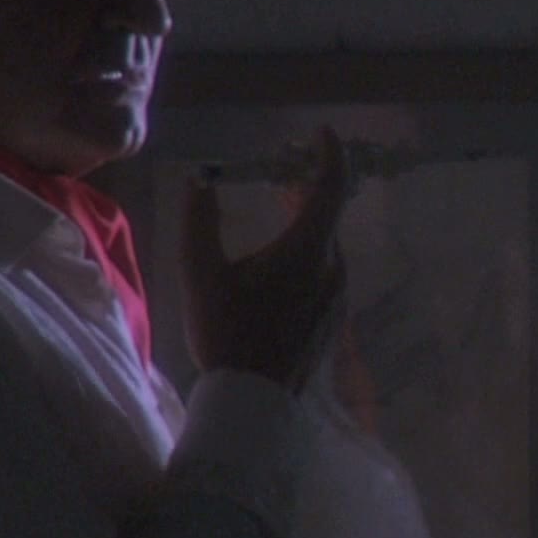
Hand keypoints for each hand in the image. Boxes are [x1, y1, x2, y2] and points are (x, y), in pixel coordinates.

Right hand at [179, 125, 349, 389]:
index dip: (330, 154)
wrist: (254, 404)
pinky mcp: (333, 324)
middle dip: (306, 193)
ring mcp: (338, 299)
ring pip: (325, 251)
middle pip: (326, 218)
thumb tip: (200, 181)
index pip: (331, 187)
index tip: (320, 133)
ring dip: (304, 231)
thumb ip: (200, 221)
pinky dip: (306, 262)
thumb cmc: (227, 334)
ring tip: (275, 224)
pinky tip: (277, 278)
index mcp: (308, 250)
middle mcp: (334, 269)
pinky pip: (323, 278)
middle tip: (281, 177)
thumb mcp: (201, 275)